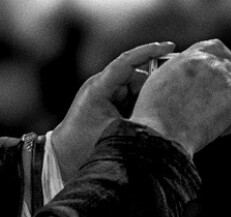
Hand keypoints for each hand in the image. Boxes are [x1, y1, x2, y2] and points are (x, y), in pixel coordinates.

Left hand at [49, 41, 175, 182]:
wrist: (61, 155)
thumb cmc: (82, 145)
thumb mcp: (113, 132)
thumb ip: (137, 115)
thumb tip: (164, 104)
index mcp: (98, 88)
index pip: (126, 61)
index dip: (149, 51)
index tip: (169, 46)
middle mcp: (101, 85)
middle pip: (136, 75)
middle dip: (152, 87)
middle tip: (166, 100)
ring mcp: (104, 93)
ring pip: (136, 87)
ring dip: (146, 100)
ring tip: (147, 118)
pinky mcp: (108, 101)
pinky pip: (131, 97)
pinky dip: (139, 105)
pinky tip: (143, 119)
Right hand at [129, 39, 230, 156]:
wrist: (159, 134)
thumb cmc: (153, 116)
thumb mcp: (159, 81)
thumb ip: (179, 72)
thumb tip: (192, 78)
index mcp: (191, 57)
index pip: (216, 48)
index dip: (223, 59)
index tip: (222, 71)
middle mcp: (211, 64)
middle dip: (227, 88)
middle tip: (214, 108)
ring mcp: (226, 81)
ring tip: (211, 122)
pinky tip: (221, 130)